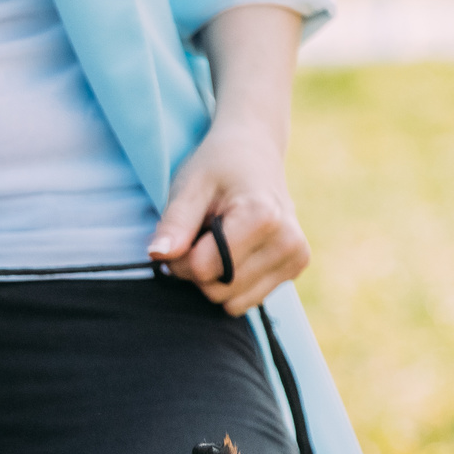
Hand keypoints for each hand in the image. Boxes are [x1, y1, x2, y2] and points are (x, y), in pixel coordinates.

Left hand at [146, 123, 307, 316]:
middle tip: (202, 235)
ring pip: (232, 303)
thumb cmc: (217, 166)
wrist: (255, 150)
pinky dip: (234, 283)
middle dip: (198, 271)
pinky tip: (238, 251)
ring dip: (216, 279)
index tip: (185, 233)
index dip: (181, 258)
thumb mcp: (189, 186)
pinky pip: (247, 301)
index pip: (202, 270)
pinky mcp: (295, 267)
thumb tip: (158, 255)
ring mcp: (296, 257)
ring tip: (222, 241)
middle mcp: (288, 242)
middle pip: (218, 291)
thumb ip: (174, 223)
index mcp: (263, 217)